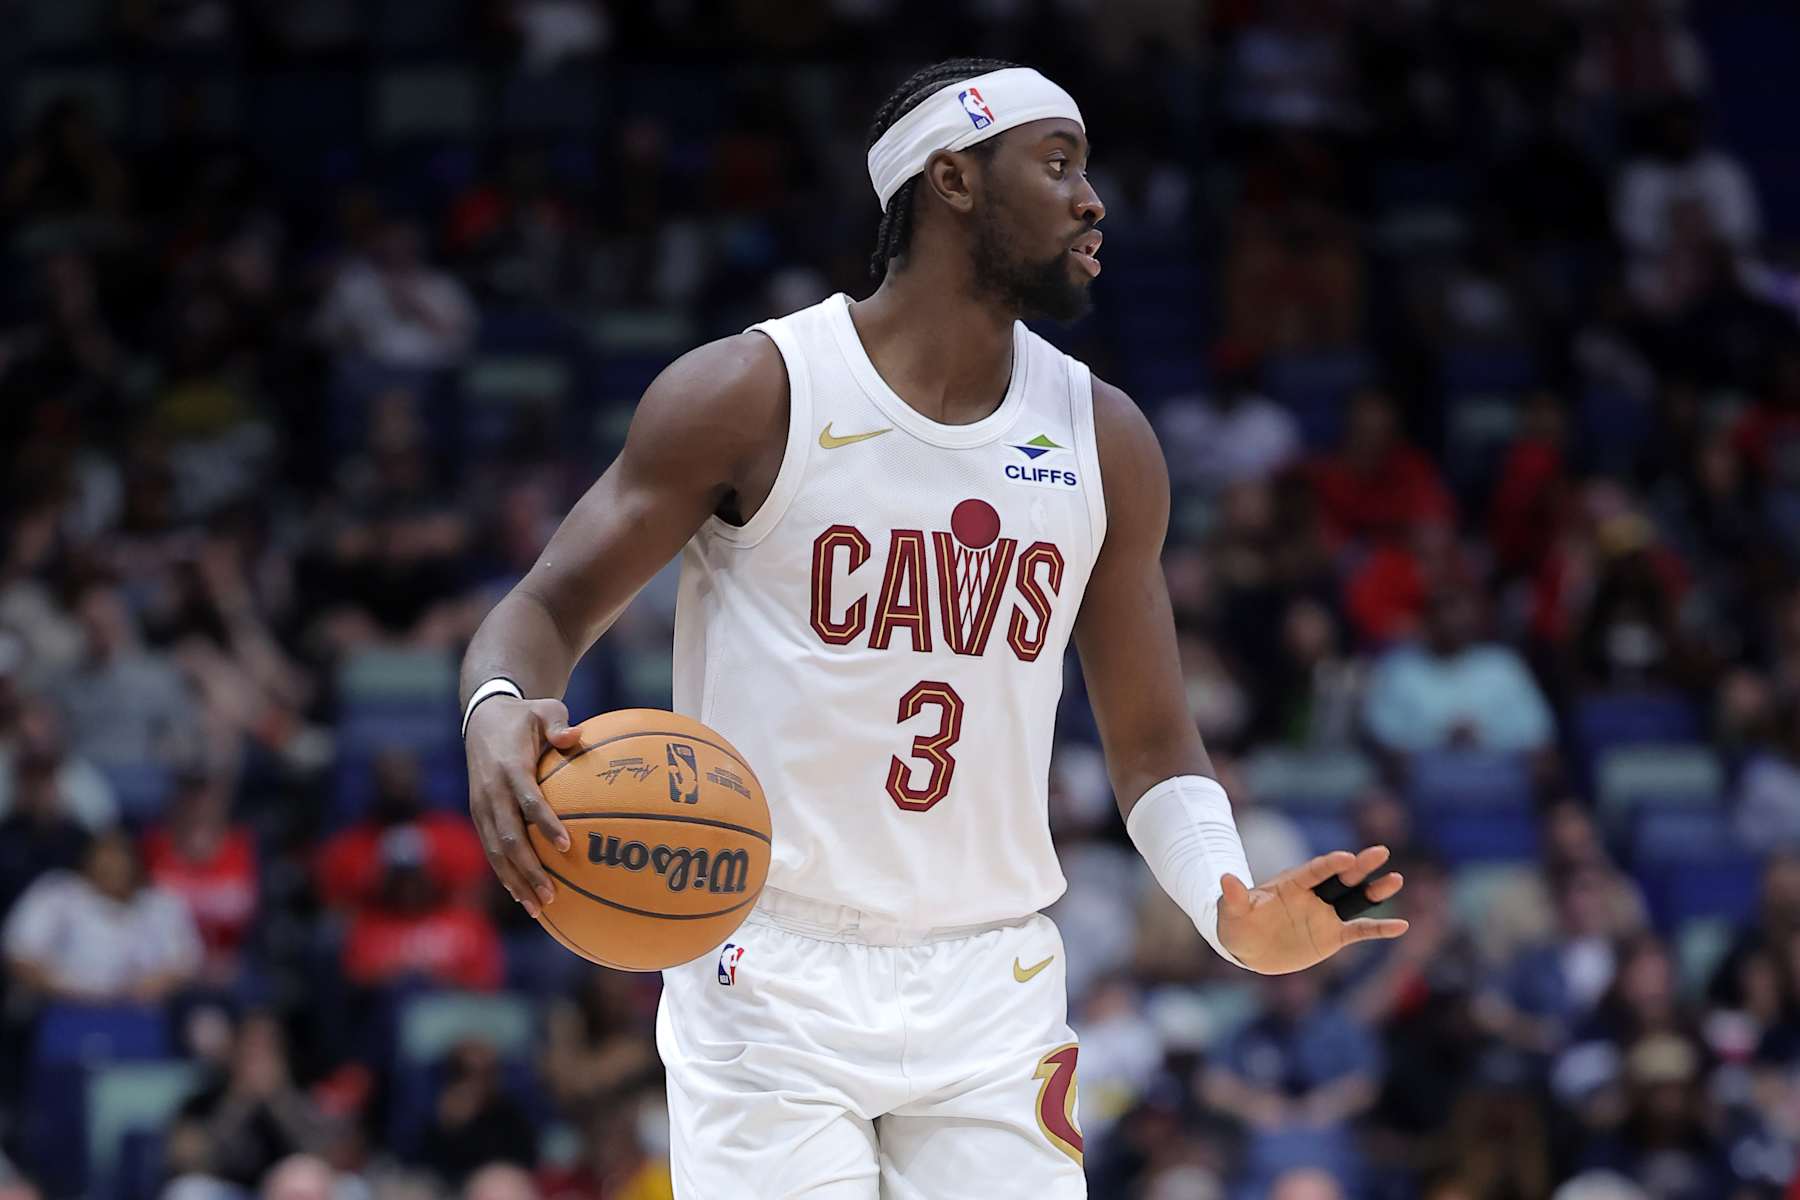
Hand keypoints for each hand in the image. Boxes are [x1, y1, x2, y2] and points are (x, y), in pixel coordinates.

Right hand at [465, 696, 581, 917]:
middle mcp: (491, 792)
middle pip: (508, 837)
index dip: (545, 824)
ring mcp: (481, 806)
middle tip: (552, 895)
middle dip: (529, 869)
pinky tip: (520, 895)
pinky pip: (490, 849)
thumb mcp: (543, 711)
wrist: (481, 716)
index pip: (528, 801)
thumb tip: (576, 735)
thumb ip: (559, 726)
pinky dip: (504, 873)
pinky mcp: (477, 814)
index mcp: (509, 768)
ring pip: (495, 851)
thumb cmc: (524, 716)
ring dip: (516, 880)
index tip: (566, 846)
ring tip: (539, 908)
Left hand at [1217, 845, 1408, 974]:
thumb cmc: (1237, 923)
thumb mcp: (1232, 911)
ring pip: (1356, 899)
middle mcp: (1313, 895)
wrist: (1247, 947)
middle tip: (1381, 851)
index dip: (1329, 864)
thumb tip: (1224, 878)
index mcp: (1292, 884)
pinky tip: (1402, 925)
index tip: (1346, 857)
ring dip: (1376, 890)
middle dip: (1360, 865)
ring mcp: (1325, 914)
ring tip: (1396, 878)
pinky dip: (1380, 928)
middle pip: (1341, 878)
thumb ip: (1234, 896)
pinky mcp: (1332, 935)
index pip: (1314, 870)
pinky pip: (1360, 930)